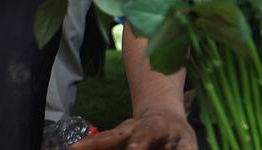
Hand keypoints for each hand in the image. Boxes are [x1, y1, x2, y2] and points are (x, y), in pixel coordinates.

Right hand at [72, 109, 196, 149]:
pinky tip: (75, 148)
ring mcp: (120, 133)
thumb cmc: (178, 134)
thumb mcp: (187, 142)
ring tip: (74, 148)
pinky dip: (88, 146)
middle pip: (115, 134)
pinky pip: (99, 144)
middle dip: (101, 142)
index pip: (147, 134)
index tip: (134, 149)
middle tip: (83, 147)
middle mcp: (132, 127)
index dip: (140, 142)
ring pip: (103, 138)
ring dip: (89, 144)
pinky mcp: (113, 140)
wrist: (162, 116)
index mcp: (154, 127)